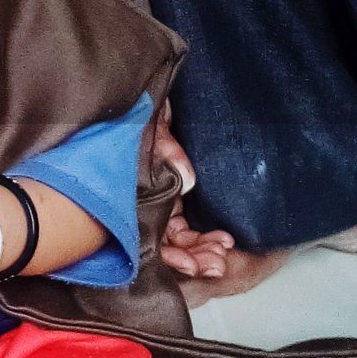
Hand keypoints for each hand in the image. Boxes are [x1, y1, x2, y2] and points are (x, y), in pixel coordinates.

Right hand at [151, 101, 233, 276]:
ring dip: (199, 252)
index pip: (145, 233)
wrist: (147, 94)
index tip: (191, 264)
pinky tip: (224, 241)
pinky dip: (205, 238)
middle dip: (189, 258)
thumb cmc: (142, 109)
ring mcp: (159, 201)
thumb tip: (187, 179)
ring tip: (221, 255)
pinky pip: (187, 227)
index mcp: (132, 191)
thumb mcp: (151, 122)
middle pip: (162, 241)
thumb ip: (166, 147)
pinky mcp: (173, 195)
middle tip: (215, 263)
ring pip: (177, 239)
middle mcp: (142, 201)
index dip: (168, 253)